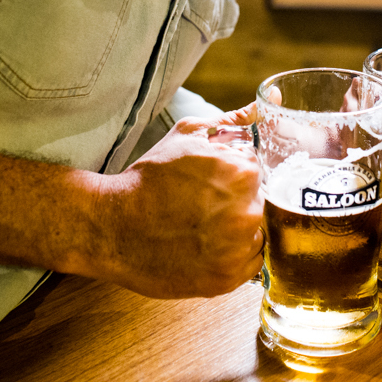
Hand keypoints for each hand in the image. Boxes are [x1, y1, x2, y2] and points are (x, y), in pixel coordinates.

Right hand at [94, 114, 262, 298]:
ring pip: (258, 236)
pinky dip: (232, 258)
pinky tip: (204, 247)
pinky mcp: (226, 280)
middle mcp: (246, 214)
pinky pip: (248, 266)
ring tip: (202, 228)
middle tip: (205, 207)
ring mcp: (237, 251)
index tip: (214, 184)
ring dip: (238, 232)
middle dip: (238, 204)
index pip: (261, 175)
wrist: (113, 228)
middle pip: (261, 206)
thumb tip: (268, 101)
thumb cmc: (149, 180)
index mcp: (243, 174)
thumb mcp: (188, 136)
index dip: (236, 179)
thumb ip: (233, 120)